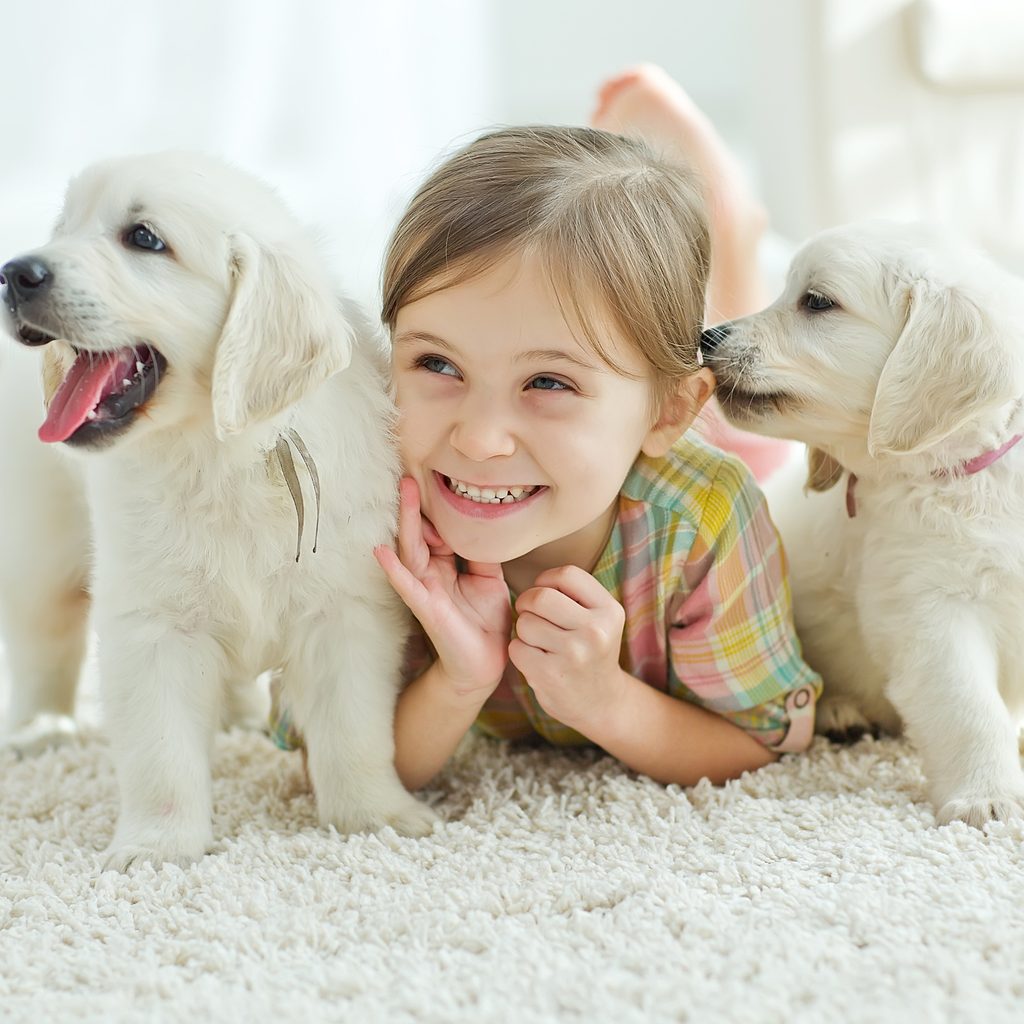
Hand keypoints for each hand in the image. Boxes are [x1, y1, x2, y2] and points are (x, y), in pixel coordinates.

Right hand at [375, 477, 510, 699]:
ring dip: (406, 523)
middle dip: (414, 506)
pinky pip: (407, 586)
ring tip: (403, 495)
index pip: (438, 531)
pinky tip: (381, 552)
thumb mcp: (490, 579)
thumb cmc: (485, 621)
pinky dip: (393, 569)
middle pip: (419, 534)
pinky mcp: (426, 609)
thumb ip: (483, 553)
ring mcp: (425, 590)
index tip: (435, 480)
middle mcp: (431, 574)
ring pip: (411, 551)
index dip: (437, 509)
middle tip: (409, 476)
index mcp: (446, 565)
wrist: (486, 663)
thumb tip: (483, 524)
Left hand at [508, 565, 629, 733]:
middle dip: (527, 602)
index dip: (546, 580)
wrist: (600, 702)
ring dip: (523, 629)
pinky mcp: (551, 675)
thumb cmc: (591, 650)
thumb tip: (536, 575)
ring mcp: (573, 655)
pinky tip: (535, 659)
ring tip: (538, 640)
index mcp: (609, 611)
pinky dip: (519, 651)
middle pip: (540, 596)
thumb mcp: (600, 618)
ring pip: (524, 622)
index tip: (544, 592)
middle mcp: (595, 631)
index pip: (566, 574)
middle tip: (530, 613)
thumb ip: (576, 594)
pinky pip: (516, 648)